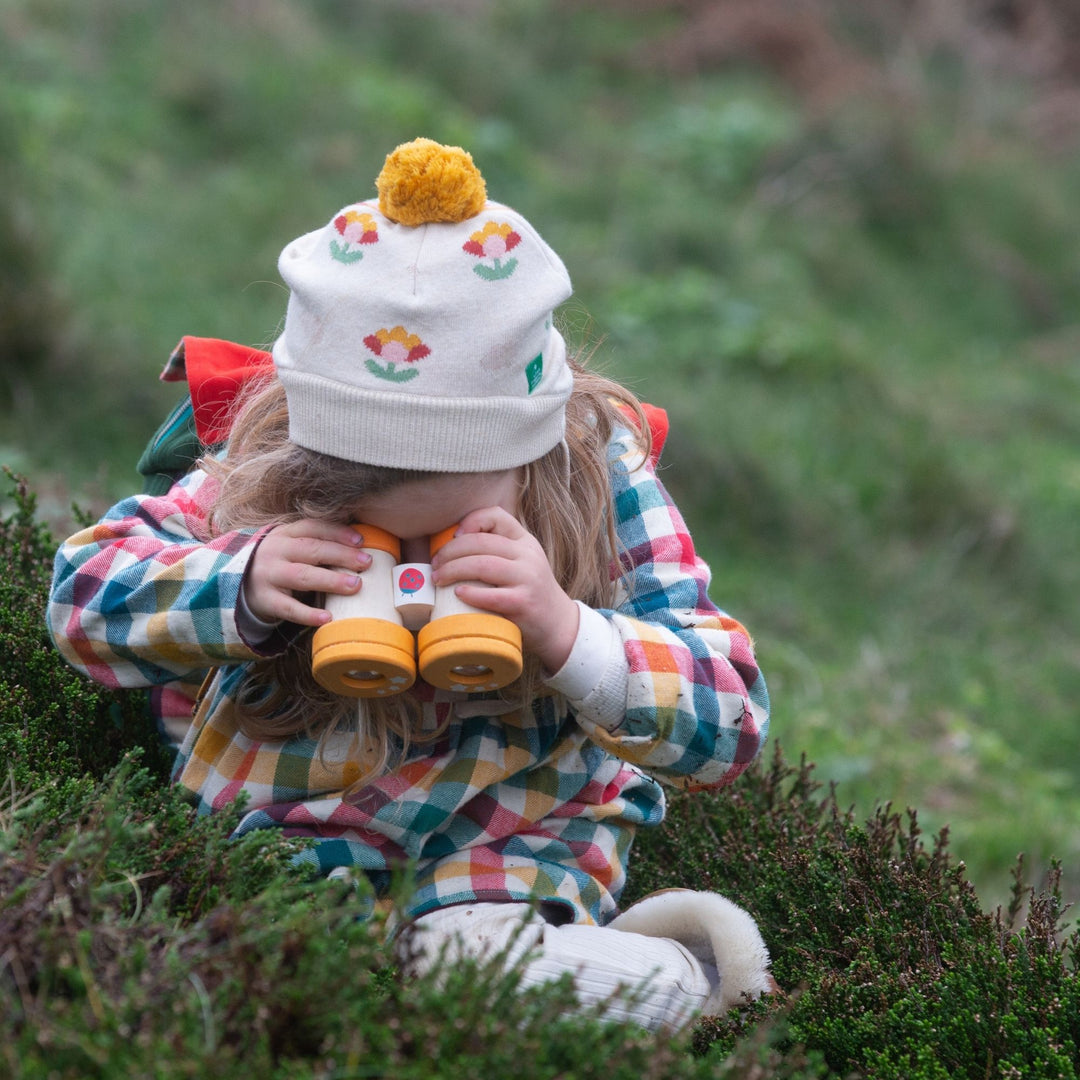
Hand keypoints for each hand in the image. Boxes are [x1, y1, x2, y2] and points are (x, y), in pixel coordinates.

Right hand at [244, 519, 369, 626]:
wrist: (238, 583)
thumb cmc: (279, 562)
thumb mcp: (290, 545)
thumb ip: (317, 543)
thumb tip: (360, 545)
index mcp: (285, 534)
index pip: (313, 527)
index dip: (337, 532)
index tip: (361, 540)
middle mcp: (276, 551)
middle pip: (311, 550)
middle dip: (341, 555)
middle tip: (367, 563)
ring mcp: (268, 575)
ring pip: (302, 576)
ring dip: (330, 580)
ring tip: (355, 586)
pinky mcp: (265, 600)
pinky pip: (288, 608)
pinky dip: (308, 614)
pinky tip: (328, 617)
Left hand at [429, 507, 579, 672]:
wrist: (557, 624)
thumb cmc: (529, 592)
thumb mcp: (521, 562)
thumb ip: (497, 550)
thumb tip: (451, 543)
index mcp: (524, 541)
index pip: (495, 515)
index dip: (469, 522)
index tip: (452, 538)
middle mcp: (528, 555)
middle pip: (480, 542)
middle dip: (449, 552)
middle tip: (435, 565)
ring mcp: (527, 578)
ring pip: (481, 565)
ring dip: (452, 570)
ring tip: (438, 578)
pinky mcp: (523, 603)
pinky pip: (490, 594)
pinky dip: (469, 593)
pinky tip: (458, 593)